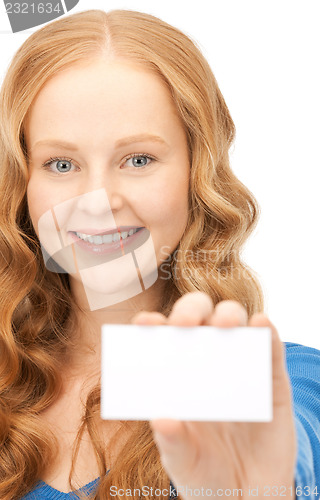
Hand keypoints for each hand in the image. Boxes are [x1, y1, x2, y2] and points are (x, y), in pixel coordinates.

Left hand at [132, 292, 296, 499]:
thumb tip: (161, 420)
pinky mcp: (272, 377)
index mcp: (176, 373)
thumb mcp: (183, 461)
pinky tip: (260, 326)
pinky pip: (271, 347)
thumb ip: (172, 442)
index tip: (144, 324)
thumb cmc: (204, 470)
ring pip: (234, 322)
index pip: (161, 337)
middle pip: (198, 317)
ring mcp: (240, 364)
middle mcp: (206, 360)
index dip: (152, 325)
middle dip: (189, 311)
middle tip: (184, 324)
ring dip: (228, 315)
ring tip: (224, 325)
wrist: (246, 494)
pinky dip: (267, 332)